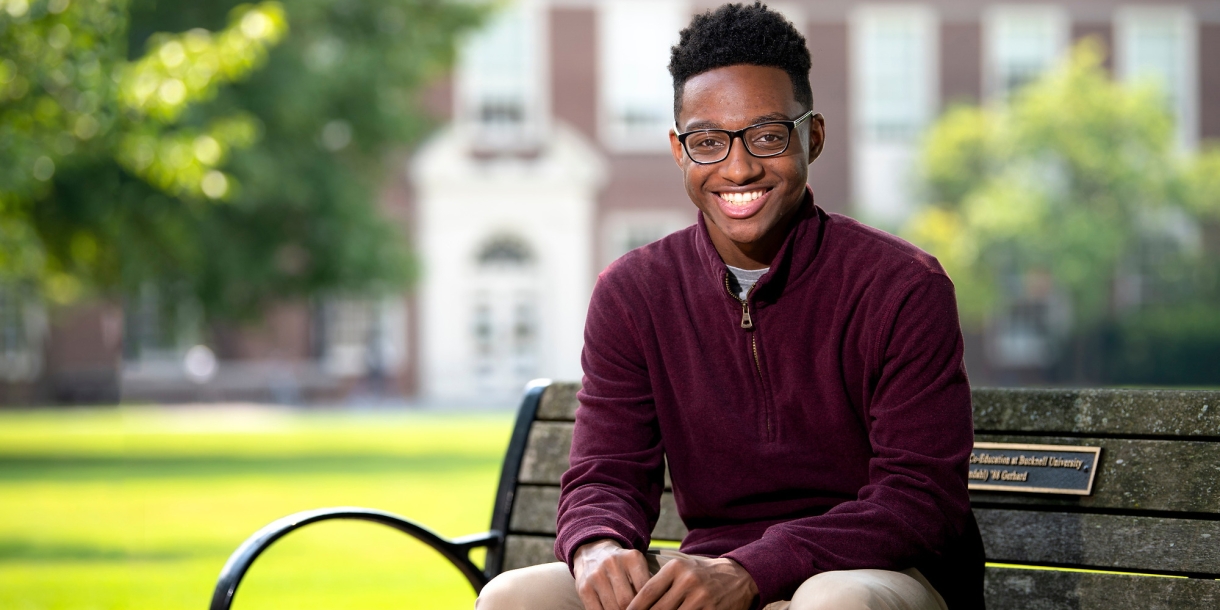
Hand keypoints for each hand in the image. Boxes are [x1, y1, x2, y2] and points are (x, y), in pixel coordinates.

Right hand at [573, 539, 651, 609]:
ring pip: (613, 608)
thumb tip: (654, 604)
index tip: (650, 608)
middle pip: (627, 600)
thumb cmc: (621, 566)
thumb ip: (646, 583)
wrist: (592, 552)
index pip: (645, 588)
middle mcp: (612, 564)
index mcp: (632, 558)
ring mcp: (596, 576)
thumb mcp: (636, 566)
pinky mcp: (584, 588)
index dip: (648, 604)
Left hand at [626, 555, 757, 609]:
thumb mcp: (681, 570)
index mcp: (676, 568)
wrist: (738, 576)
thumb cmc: (701, 574)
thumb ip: (660, 584)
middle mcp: (688, 581)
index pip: (647, 592)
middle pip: (658, 609)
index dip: (634, 608)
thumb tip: (635, 605)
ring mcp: (701, 597)